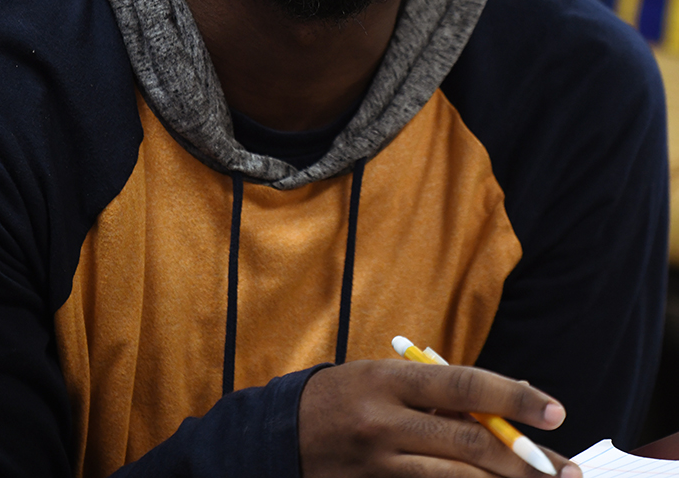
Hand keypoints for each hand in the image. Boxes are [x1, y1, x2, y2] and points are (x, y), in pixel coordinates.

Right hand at [298, 359, 580, 477]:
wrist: (281, 434)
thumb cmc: (345, 396)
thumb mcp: (386, 377)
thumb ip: (440, 392)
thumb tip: (510, 406)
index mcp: (387, 380)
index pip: (462, 386)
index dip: (512, 398)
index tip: (554, 410)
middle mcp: (383, 423)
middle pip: (468, 446)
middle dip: (525, 461)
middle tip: (565, 471)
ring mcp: (378, 467)